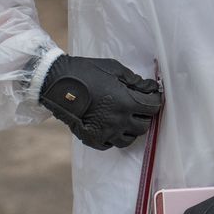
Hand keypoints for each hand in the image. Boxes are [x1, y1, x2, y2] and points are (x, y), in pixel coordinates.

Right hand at [39, 55, 161, 149]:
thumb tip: (149, 87)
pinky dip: (114, 137)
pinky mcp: (94, 139)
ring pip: (130, 139)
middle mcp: (119, 121)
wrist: (59, 84)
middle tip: (140, 107)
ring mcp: (106, 133)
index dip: (155, 100)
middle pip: (144, 126)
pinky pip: (111, 144)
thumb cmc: (87, 72)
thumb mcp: (114, 69)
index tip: (153, 96)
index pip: (152, 107)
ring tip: (126, 119)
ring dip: (132, 129)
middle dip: (145, 115)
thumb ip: (134, 80)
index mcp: (126, 102)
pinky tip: (111, 126)